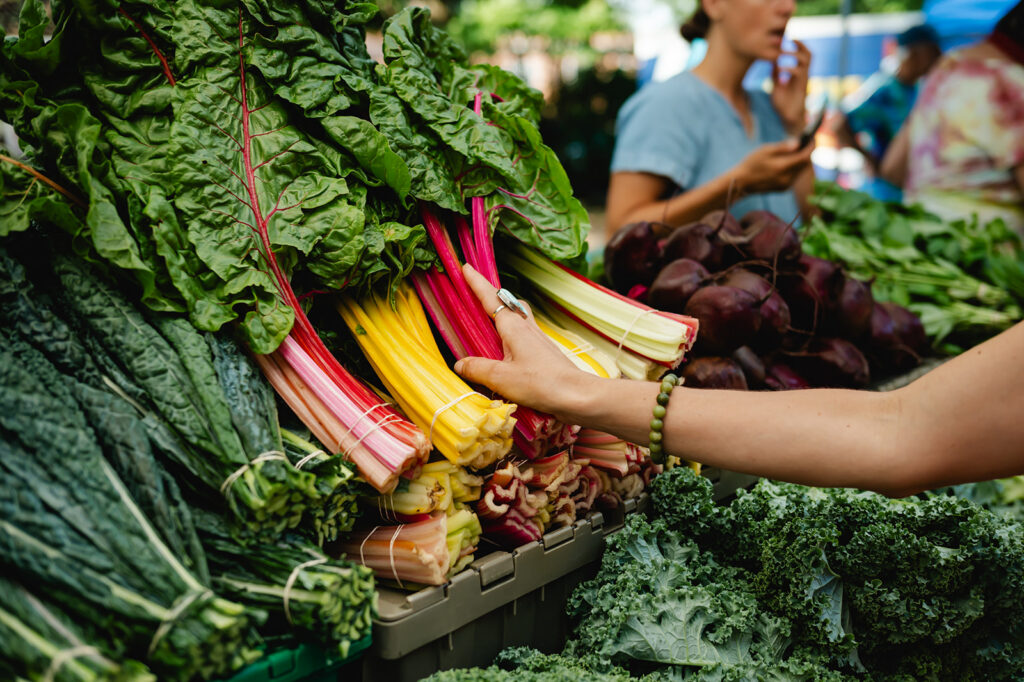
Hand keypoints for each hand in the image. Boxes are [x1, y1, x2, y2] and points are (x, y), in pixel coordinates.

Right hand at [453, 264, 593, 419]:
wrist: (576, 395)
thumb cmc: (541, 383)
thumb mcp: (502, 378)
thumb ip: (478, 368)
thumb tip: (459, 364)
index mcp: (514, 326)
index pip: (491, 298)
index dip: (477, 283)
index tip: (465, 268)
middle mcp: (526, 326)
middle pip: (505, 302)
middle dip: (488, 293)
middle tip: (472, 289)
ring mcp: (536, 337)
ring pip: (515, 315)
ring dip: (500, 310)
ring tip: (484, 316)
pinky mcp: (542, 350)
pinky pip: (521, 331)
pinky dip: (508, 329)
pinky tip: (503, 345)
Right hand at [734, 139, 814, 193]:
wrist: (741, 182)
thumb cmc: (750, 163)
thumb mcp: (765, 150)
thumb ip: (783, 147)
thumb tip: (798, 142)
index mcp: (782, 167)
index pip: (805, 157)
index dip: (811, 147)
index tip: (813, 138)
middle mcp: (787, 178)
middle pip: (805, 164)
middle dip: (808, 153)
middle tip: (807, 142)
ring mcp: (786, 185)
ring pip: (801, 170)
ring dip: (802, 160)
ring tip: (798, 150)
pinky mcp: (784, 189)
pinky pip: (795, 176)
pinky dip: (795, 167)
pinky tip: (789, 161)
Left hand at [772, 40, 810, 134]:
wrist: (789, 118)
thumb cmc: (783, 103)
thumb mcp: (776, 85)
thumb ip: (775, 74)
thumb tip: (771, 61)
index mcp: (798, 72)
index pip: (801, 53)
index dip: (796, 44)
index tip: (786, 36)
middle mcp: (803, 74)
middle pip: (809, 53)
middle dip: (801, 44)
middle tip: (789, 37)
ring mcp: (803, 80)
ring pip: (807, 59)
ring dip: (795, 53)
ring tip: (784, 51)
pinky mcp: (801, 87)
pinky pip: (799, 72)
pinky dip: (789, 67)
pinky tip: (779, 68)